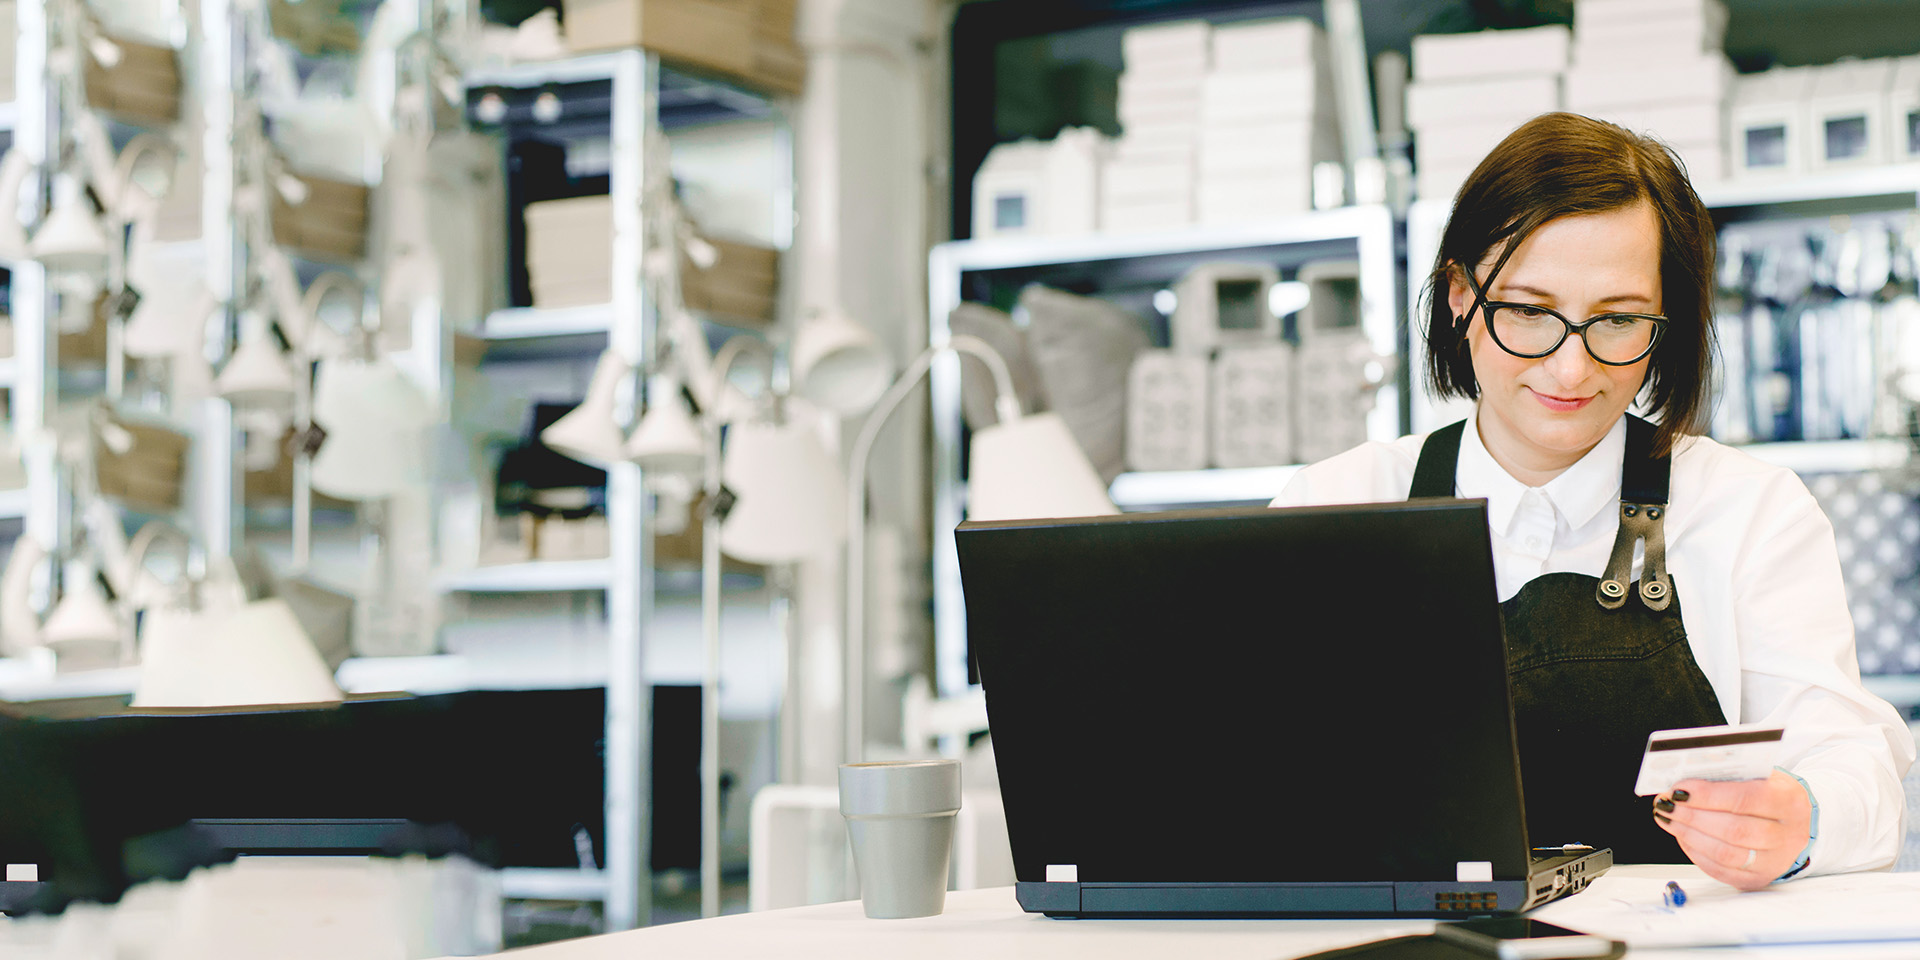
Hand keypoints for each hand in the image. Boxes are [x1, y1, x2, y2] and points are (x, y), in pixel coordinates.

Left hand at [1653, 770, 1810, 890]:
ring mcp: (1775, 861)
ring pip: (1725, 854)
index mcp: (1788, 801)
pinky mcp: (1759, 878)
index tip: (1678, 790)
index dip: (1706, 796)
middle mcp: (1787, 835)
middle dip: (1692, 817)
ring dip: (1689, 835)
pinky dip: (1696, 854)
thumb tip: (1685, 778)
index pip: (1743, 800)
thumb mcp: (1760, 776)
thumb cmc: (1771, 795)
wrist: (1798, 822)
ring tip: (1669, 819)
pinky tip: (1683, 837)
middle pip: (1734, 830)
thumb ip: (1728, 776)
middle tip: (1667, 805)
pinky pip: (1721, 871)